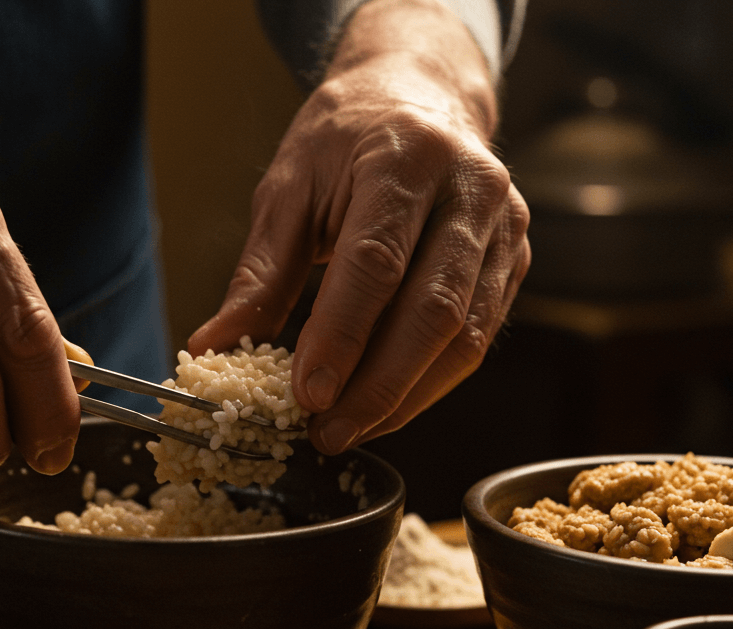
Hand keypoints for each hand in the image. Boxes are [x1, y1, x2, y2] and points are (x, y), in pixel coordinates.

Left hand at [189, 0, 530, 454]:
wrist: (418, 93)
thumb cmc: (345, 139)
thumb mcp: (288, 189)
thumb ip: (259, 274)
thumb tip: (215, 346)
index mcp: (407, 158)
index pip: (376, 263)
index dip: (342, 337)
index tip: (308, 396)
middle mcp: (471, 189)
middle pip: (433, 310)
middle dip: (378, 385)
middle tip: (327, 433)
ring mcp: (505, 226)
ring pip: (466, 335)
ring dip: (407, 396)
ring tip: (350, 430)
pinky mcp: (517, 257)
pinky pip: (480, 335)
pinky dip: (432, 381)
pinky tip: (389, 405)